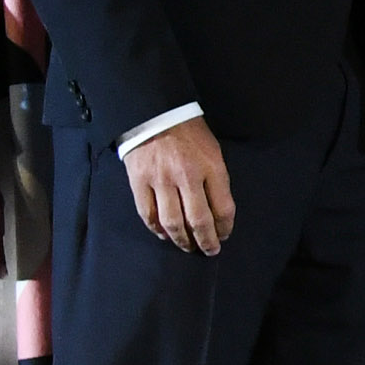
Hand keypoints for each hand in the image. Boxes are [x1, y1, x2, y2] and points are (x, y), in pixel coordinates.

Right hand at [123, 115, 234, 258]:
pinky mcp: (139, 182)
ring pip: (172, 222)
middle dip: (206, 241)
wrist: (155, 114)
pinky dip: (156, 229)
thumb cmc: (190, 133)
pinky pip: (148, 214)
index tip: (224, 236)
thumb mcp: (213, 151)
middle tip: (210, 250)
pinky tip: (164, 235)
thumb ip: (216, 180)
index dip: (225, 227)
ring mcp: (160, 180)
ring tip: (188, 247)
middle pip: (199, 220)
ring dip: (182, 240)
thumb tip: (217, 211)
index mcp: (211, 167)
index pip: (223, 207)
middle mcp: (187, 176)